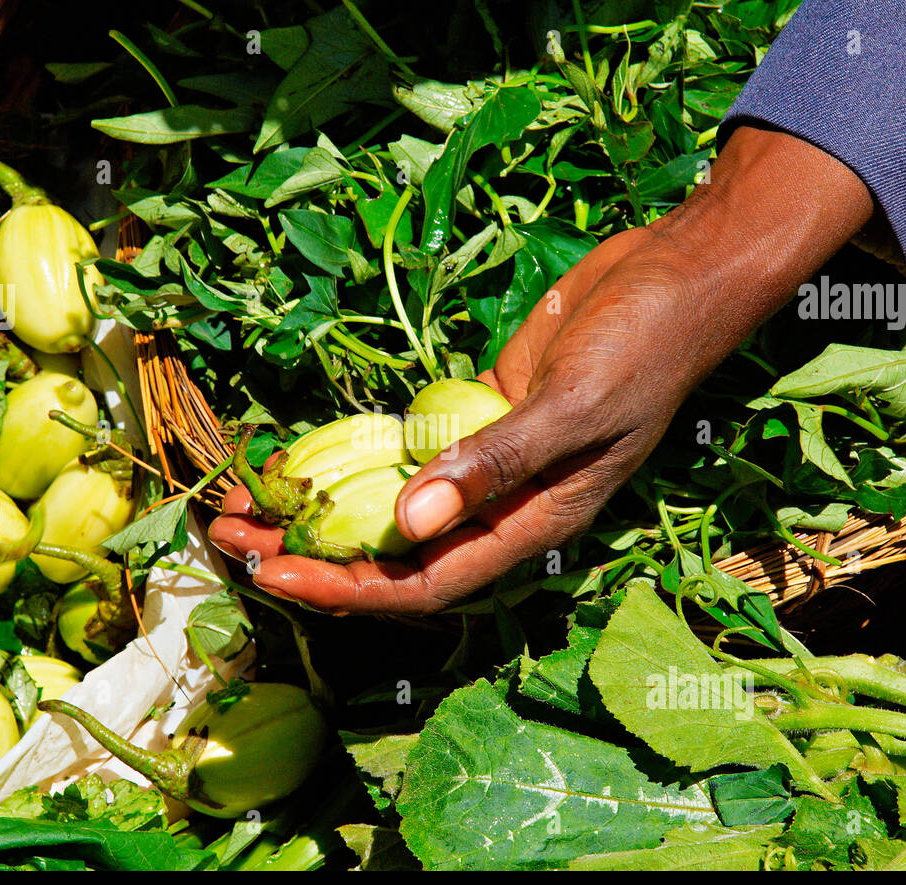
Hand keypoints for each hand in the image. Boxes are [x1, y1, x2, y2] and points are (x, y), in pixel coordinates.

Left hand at [209, 126, 874, 613]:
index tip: (277, 574)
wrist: (674, 275)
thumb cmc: (644, 345)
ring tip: (240, 504)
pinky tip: (297, 453)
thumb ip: (496, 462)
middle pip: (393, 553)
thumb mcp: (575, 405)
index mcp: (532, 523)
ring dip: (319, 507)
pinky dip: (350, 454)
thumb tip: (410, 519)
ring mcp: (483, 460)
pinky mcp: (471, 412)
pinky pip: (400, 448)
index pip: (426, 580)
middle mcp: (500, 505)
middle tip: (230, 542)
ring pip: (388, 503)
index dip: (349, 588)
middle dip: (313, 553)